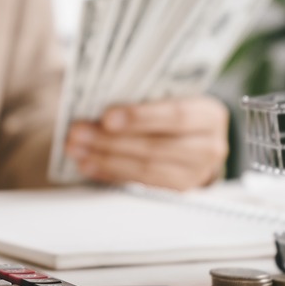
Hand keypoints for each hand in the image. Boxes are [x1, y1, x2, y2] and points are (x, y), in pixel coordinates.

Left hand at [65, 95, 228, 189]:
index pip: (175, 116)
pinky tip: (88, 165)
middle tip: (77, 133)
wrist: (196, 140)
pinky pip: (139, 184)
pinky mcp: (176, 191)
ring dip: (104, 159)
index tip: (106, 117)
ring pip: (144, 169)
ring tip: (76, 150)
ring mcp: (194, 174)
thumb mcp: (170, 96)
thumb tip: (98, 94)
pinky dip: (110, 173)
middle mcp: (208, 147)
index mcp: (208, 115)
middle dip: (110, 141)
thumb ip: (145, 95)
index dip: (140, 117)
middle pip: (155, 146)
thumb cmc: (173, 111)